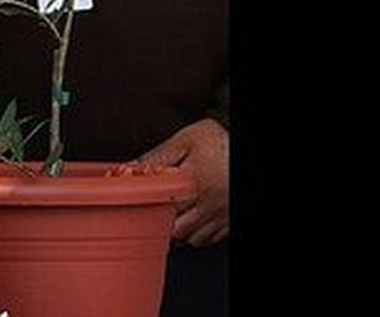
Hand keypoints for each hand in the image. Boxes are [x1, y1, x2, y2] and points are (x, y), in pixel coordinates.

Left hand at [135, 118, 227, 245]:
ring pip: (189, 239)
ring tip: (169, 216)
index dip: (143, 207)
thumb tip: (133, 167)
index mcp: (190, 183)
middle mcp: (205, 204)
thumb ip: (159, 155)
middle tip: (151, 211)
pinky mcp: (227, 221)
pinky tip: (189, 222)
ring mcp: (217, 216)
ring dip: (176, 231)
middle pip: (173, 229)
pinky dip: (195, 236)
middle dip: (159, 223)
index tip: (136, 202)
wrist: (246, 151)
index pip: (158, 206)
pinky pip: (206, 240)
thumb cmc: (221, 144)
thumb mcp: (187, 139)